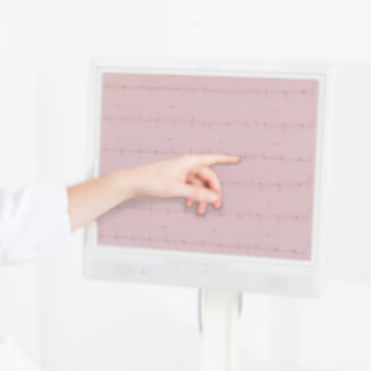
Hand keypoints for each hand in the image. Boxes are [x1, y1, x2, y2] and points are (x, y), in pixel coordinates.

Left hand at [122, 153, 240, 214]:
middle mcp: (186, 164)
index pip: (213, 159)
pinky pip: (189, 187)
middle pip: (207, 176)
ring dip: (201, 197)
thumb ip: (197, 193)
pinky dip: (192, 196)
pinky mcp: (174, 179)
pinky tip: (190, 205)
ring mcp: (180, 172)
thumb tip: (214, 198)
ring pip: (198, 184)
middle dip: (212, 192)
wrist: (133, 183)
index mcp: (188, 161)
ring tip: (200, 212)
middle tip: (216, 207)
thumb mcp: (177, 189)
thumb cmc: (152, 181)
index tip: (238, 159)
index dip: (226, 159)